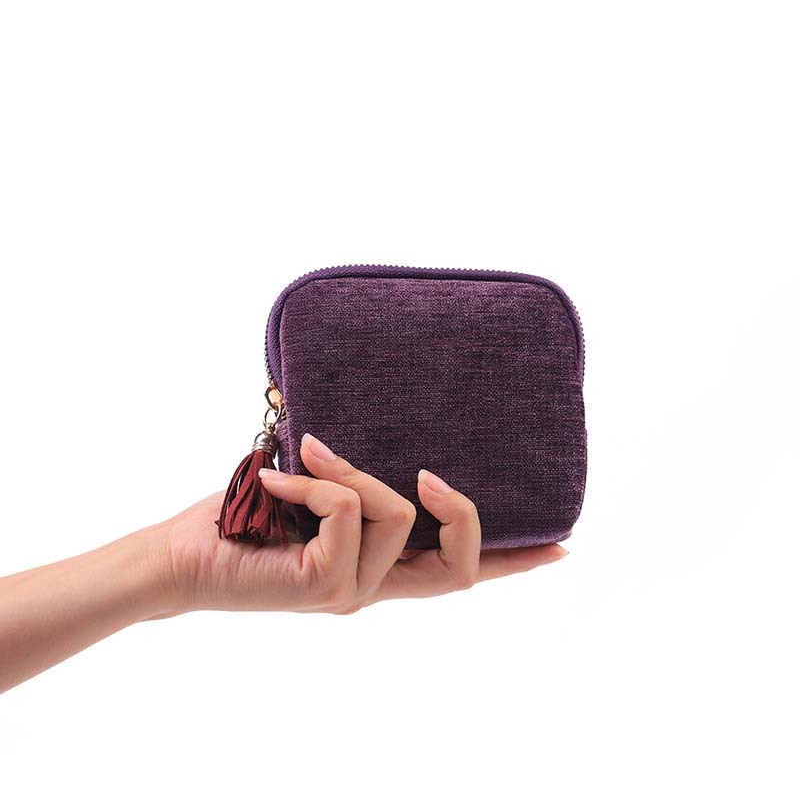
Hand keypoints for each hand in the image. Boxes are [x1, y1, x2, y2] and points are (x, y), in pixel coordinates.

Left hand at [161, 433, 567, 614]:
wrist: (180, 556)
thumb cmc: (244, 519)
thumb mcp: (315, 491)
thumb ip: (354, 477)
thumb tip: (374, 423)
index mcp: (379, 567)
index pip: (459, 571)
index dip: (513, 562)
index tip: (562, 547)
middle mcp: (375, 587)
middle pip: (460, 567)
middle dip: (458, 508)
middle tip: (428, 474)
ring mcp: (354, 593)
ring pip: (397, 514)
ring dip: (351, 470)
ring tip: (305, 457)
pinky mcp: (326, 585)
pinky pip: (349, 509)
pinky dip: (314, 481)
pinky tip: (274, 482)